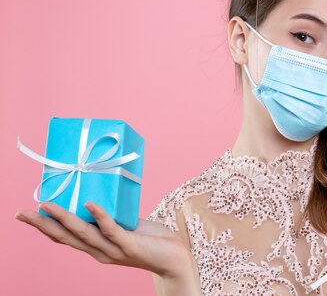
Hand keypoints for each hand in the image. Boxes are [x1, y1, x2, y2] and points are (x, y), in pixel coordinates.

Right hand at [15, 201, 193, 279]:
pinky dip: (100, 216)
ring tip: (48, 204)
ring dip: (65, 218)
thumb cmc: (153, 240)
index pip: (65, 238)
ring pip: (83, 233)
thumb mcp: (127, 226)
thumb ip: (113, 217)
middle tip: (23, 212)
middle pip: (65, 238)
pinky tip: (90, 203)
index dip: (46, 226)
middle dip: (43, 225)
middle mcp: (100, 252)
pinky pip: (112, 229)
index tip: (28, 213)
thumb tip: (101, 195)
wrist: (176, 259)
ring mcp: (114, 250)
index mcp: (97, 247)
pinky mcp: (130, 245)